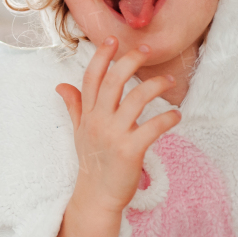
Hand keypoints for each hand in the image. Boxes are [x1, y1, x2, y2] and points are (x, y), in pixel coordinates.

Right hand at [54, 37, 180, 236]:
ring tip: (168, 82)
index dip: (101, 57)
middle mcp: (98, 121)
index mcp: (88, 115)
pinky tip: (176, 115)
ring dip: (155, 86)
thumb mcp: (79, 132)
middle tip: (146, 50)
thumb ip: (74, 106)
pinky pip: (153, 128)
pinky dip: (168, 118)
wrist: (96, 197)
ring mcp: (114, 136)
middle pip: (113, 81)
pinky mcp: (131, 151)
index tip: (112, 39)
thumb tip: (61, 85)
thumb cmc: (92, 162)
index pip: (91, 78)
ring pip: (135, 100)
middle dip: (129, 61)